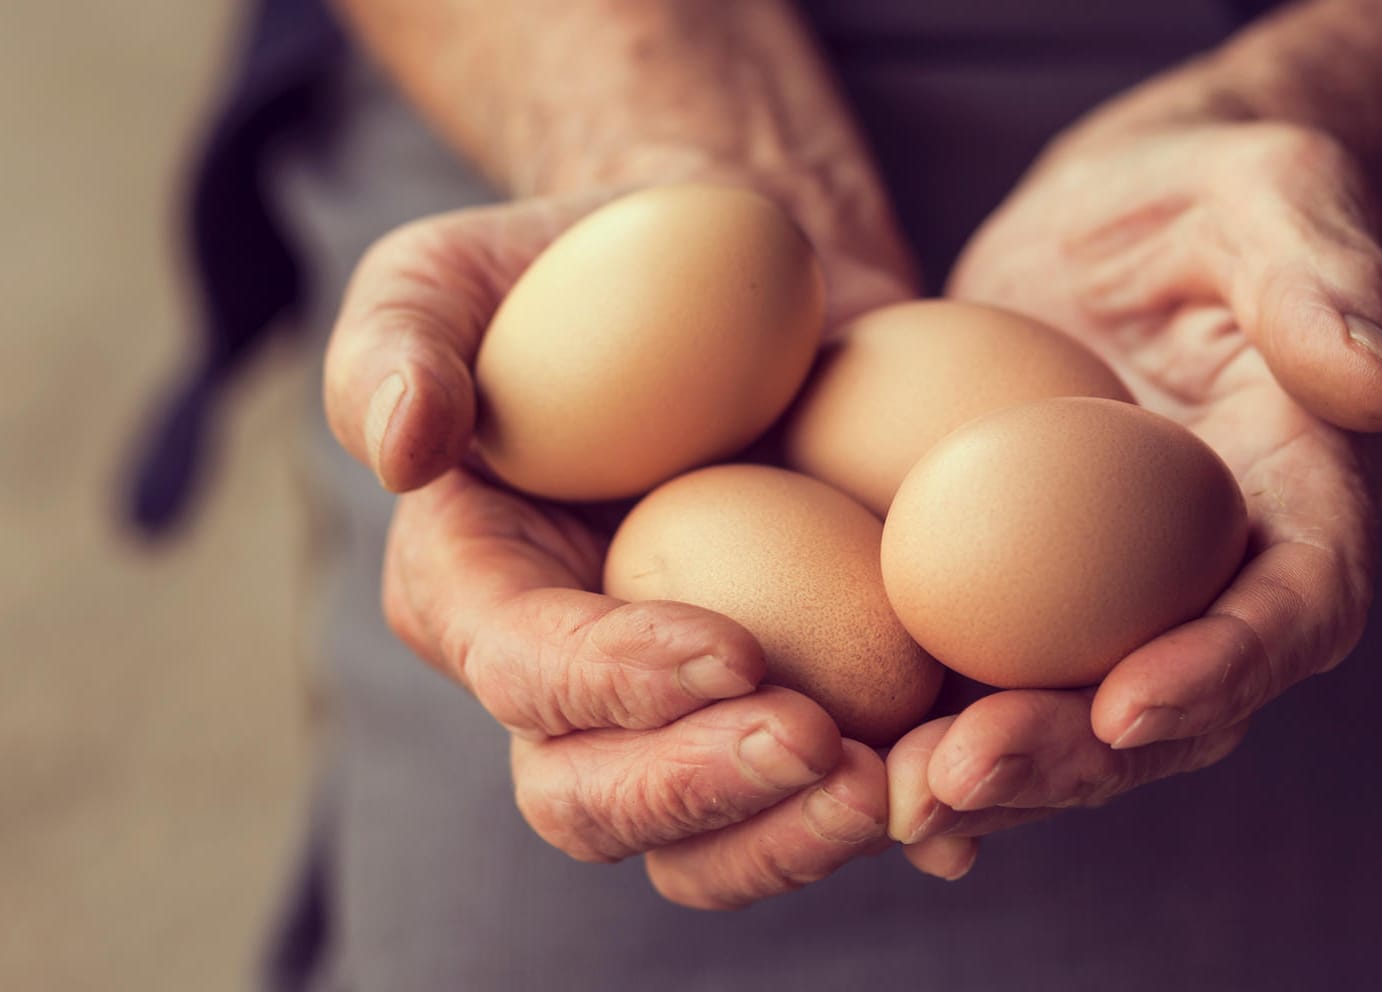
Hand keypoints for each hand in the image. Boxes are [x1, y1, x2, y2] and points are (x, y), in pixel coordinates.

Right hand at [324, 188, 914, 907]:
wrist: (736, 275)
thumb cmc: (577, 266)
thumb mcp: (454, 270)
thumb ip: (399, 339)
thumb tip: (403, 446)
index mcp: (476, 593)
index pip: (521, 671)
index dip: (612, 683)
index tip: (732, 652)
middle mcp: (568, 681)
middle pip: (596, 803)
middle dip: (701, 795)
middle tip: (820, 747)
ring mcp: (684, 706)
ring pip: (711, 839)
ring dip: (798, 836)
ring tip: (901, 787)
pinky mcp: (795, 693)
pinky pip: (823, 793)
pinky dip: (891, 812)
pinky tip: (957, 797)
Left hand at [887, 122, 1381, 878]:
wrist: (1124, 215)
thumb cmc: (1217, 192)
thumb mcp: (1277, 195)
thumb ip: (1324, 279)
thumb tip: (1371, 383)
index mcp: (1306, 500)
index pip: (1296, 607)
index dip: (1225, 667)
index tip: (1132, 703)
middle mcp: (1220, 576)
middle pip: (1174, 705)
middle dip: (1076, 757)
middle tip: (964, 775)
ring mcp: (1120, 595)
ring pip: (1075, 721)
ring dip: (994, 773)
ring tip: (892, 796)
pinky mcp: (1029, 587)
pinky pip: (992, 675)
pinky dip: (933, 730)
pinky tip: (855, 767)